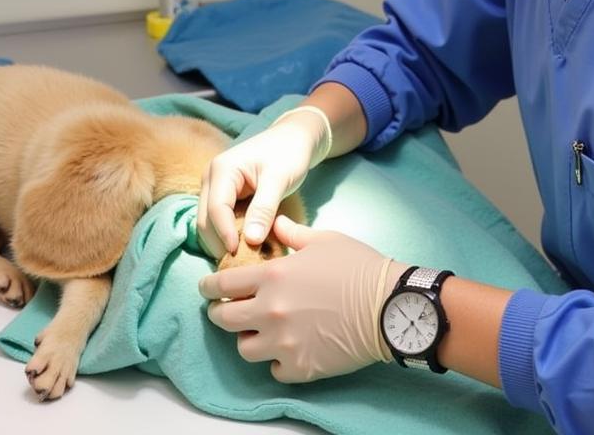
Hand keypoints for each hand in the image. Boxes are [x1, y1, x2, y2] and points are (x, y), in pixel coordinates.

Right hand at [197, 107, 330, 258]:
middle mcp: (211, 178)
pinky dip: (229, 235)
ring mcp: (214, 188)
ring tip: (245, 259)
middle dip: (220, 243)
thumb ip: (264, 208)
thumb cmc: (289, 153)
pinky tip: (246, 247)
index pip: (215, 209)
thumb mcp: (279, 179)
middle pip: (205, 220)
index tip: (239, 254)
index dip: (225, 235)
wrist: (294, 139)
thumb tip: (250, 240)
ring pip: (209, 224)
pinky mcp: (223, 196)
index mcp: (222, 169)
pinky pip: (219, 221)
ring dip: (223, 242)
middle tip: (242, 264)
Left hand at [199, 216, 408, 382]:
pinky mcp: (299, 367)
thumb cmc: (357, 266)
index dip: (209, 287)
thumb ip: (292, 233)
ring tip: (260, 331)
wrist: (387, 305)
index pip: (223, 285)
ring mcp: (283, 342)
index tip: (206, 288)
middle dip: (220, 313)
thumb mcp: (323, 240)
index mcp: (273, 276)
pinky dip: (277, 360)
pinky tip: (288, 348)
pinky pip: (273, 369)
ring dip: (249, 338)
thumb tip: (273, 225)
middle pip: (224, 320)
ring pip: (244, 348)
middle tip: (227, 311)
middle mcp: (270, 311)